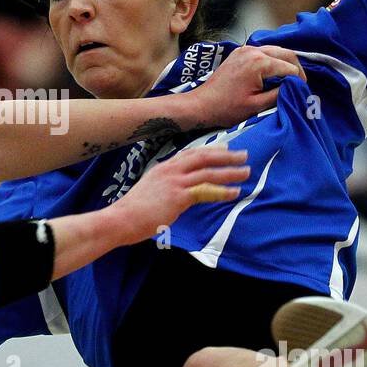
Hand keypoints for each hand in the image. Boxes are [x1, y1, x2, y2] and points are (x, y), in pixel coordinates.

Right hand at [110, 146, 250, 240]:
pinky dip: (222, 191)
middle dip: (225, 154)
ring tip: (246, 172)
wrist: (120, 219)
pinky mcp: (178, 196)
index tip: (225, 147)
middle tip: (243, 155)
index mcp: (163, 168)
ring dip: (229, 171)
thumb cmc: (132, 212)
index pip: (190, 154)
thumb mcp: (149, 192)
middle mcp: (170, 170)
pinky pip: (206, 191)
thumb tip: (176, 195)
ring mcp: (174, 182)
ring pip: (208, 172)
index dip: (210, 150)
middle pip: (203, 156)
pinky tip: (235, 192)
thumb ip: (164, 188)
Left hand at [181, 44, 304, 129]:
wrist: (201, 104)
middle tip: (300, 84)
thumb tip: (295, 88)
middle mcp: (253, 51)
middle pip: (286, 53)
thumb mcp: (257, 106)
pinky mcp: (240, 52)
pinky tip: (274, 73)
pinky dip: (272, 59)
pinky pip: (263, 51)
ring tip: (289, 79)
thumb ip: (279, 94)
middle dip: (296, 68)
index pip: (290, 67)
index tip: (302, 92)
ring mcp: (245, 49)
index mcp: (259, 63)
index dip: (299, 80)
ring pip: (276, 50)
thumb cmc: (227, 108)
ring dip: (285, 62)